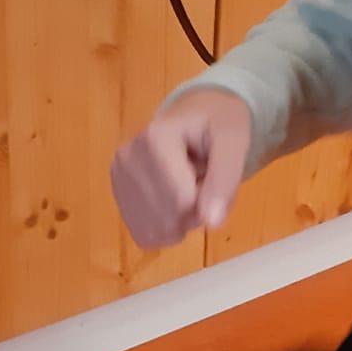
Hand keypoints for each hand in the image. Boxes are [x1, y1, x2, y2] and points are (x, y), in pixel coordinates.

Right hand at [111, 89, 252, 248]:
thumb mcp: (234, 142)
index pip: (183, 200)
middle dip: (196, 212)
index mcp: (154, 138)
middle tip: (202, 180)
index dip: (208, 201)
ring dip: (182, 222)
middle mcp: (127, 158)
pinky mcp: (117, 195)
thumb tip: (211, 223)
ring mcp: (118, 178)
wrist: (194, 116)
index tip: (213, 173)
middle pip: (169, 219)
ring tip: (188, 187)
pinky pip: (145, 234)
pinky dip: (166, 229)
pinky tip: (173, 203)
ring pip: (156, 231)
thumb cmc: (216, 125)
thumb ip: (225, 180)